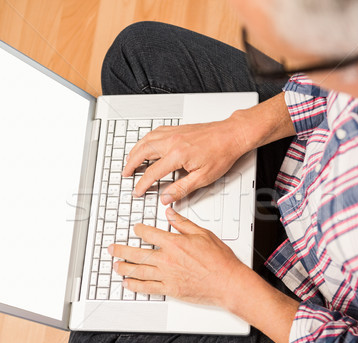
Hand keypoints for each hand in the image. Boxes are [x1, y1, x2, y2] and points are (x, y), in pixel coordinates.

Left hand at [107, 207, 248, 306]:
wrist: (228, 282)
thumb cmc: (220, 260)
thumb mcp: (203, 234)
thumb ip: (183, 223)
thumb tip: (170, 213)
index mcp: (174, 243)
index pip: (149, 234)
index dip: (139, 230)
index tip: (135, 229)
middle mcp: (167, 260)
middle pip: (137, 254)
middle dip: (121, 250)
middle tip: (112, 249)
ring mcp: (167, 276)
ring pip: (139, 271)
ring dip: (124, 268)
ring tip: (115, 265)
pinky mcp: (171, 290)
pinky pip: (148, 288)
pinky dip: (136, 286)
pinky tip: (128, 284)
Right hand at [122, 115, 249, 204]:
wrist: (231, 135)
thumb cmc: (221, 153)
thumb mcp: (203, 178)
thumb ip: (182, 188)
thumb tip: (166, 197)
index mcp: (178, 155)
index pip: (152, 172)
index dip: (142, 184)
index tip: (137, 191)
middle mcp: (172, 142)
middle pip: (142, 152)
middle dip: (131, 164)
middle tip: (125, 174)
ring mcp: (174, 133)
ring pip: (146, 140)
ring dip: (135, 151)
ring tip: (129, 160)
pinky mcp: (177, 129)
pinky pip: (154, 132)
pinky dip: (145, 140)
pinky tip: (144, 144)